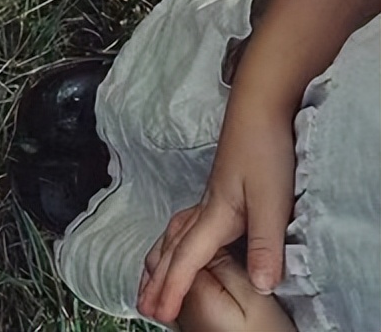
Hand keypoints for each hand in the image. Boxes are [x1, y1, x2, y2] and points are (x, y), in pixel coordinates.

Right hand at [137, 97, 296, 323]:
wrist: (261, 104)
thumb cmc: (263, 146)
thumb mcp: (271, 200)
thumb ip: (264, 244)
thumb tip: (259, 287)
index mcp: (216, 214)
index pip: (188, 259)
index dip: (172, 288)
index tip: (157, 312)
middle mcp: (208, 207)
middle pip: (174, 247)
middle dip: (158, 278)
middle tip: (144, 305)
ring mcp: (213, 196)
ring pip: (178, 233)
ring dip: (163, 258)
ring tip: (152, 276)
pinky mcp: (223, 189)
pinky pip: (189, 224)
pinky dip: (177, 240)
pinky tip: (185, 240)